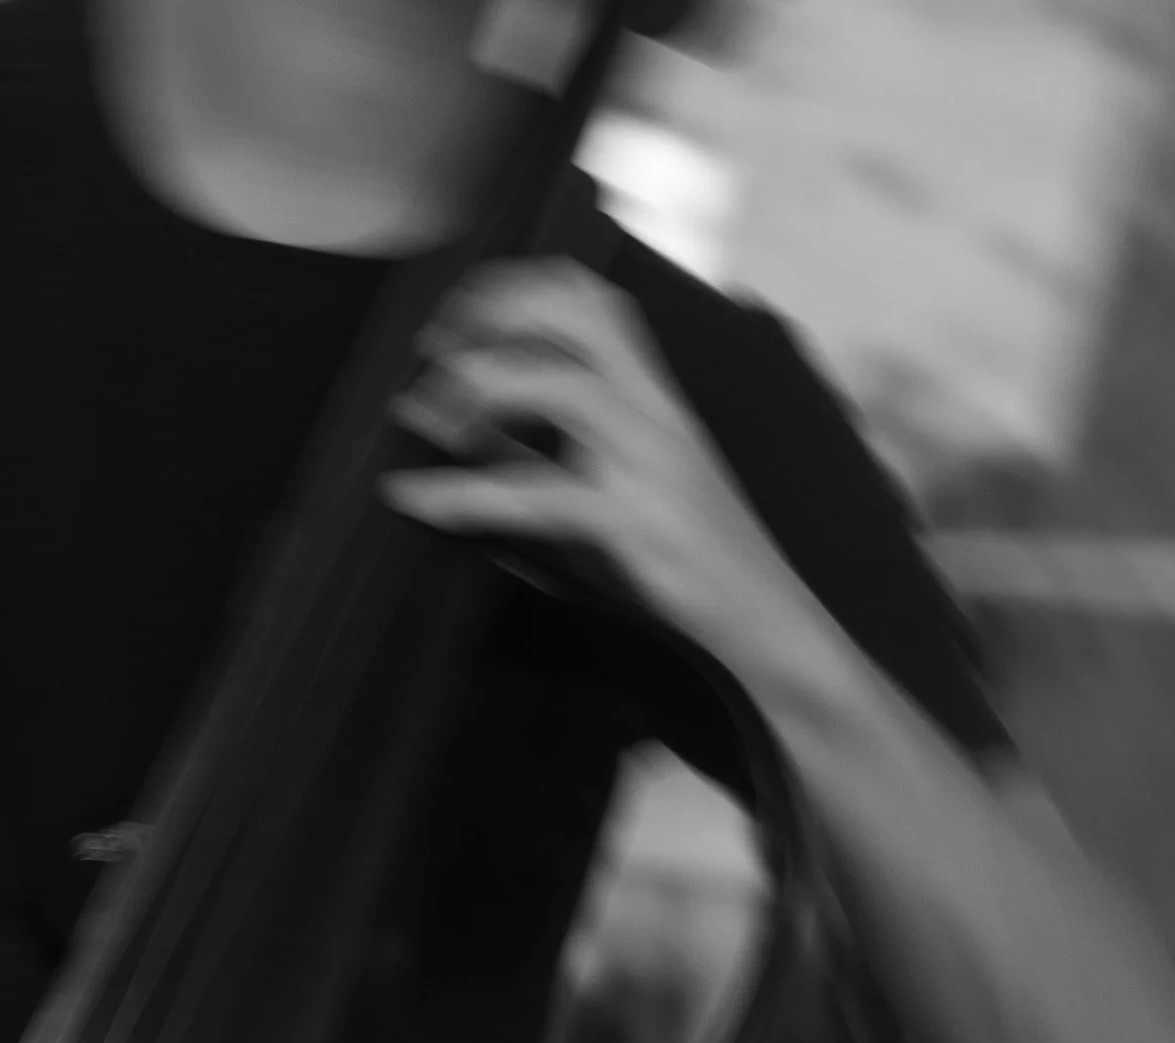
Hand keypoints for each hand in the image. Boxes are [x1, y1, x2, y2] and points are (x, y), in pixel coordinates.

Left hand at [383, 261, 826, 684]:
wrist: (760, 618)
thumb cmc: (674, 559)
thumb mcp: (597, 491)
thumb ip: (535, 455)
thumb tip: (451, 424)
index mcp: (651, 395)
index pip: (592, 302)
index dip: (519, 289)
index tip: (455, 311)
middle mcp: (654, 409)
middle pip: (584, 313)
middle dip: (501, 309)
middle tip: (432, 342)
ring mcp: (649, 459)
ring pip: (565, 384)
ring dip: (486, 386)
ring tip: (423, 414)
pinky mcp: (635, 520)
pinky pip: (543, 494)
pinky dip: (470, 491)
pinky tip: (417, 497)